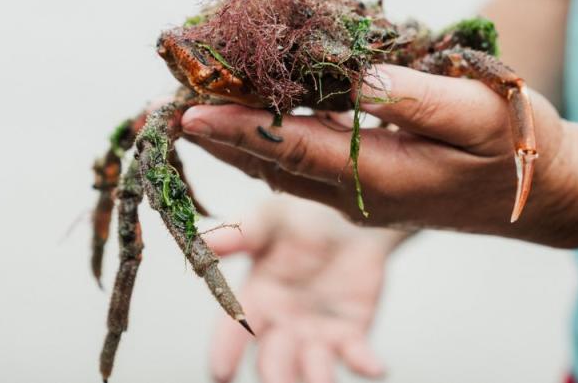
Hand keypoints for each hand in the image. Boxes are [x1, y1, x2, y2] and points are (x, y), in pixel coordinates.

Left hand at [182, 64, 567, 234]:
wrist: (546, 195)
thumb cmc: (517, 150)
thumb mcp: (476, 116)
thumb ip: (415, 99)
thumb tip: (357, 77)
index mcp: (379, 179)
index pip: (291, 149)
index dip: (236, 126)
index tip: (186, 106)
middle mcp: (356, 194)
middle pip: (270, 160)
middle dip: (218, 129)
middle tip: (171, 91)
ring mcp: (358, 194)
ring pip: (280, 163)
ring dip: (237, 132)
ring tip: (198, 95)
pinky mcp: (366, 184)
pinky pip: (302, 159)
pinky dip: (270, 133)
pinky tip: (256, 106)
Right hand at [204, 196, 401, 382]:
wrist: (350, 212)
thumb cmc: (301, 215)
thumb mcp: (269, 219)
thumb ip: (238, 234)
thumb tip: (200, 242)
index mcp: (256, 298)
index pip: (234, 329)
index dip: (225, 350)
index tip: (220, 371)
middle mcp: (282, 323)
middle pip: (273, 360)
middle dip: (275, 374)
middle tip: (278, 382)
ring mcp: (317, 332)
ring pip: (312, 367)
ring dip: (316, 378)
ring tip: (323, 382)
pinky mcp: (352, 332)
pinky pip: (357, 353)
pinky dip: (365, 363)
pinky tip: (376, 367)